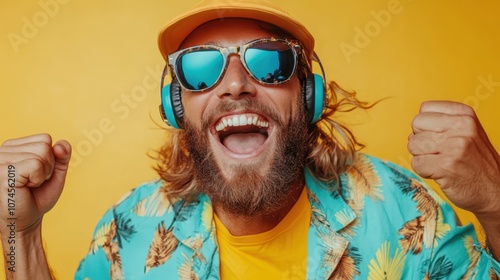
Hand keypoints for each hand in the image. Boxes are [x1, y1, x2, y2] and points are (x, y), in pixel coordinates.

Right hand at [0, 134, 70, 232]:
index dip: (50, 158)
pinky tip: (24, 187)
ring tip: (28, 185)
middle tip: (34, 181)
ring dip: (42, 174)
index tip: (38, 173)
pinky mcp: (3, 172)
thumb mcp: (55, 172)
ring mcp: (1, 160)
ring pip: (41, 154)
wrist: (26, 221)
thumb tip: (61, 145)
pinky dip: (37, 179)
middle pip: (44, 145)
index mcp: (13, 146)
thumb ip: (62, 155)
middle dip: (47, 166)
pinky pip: (36, 165)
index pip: (44, 138)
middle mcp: (3, 150)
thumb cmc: (37, 196)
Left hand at [408, 101, 499, 217]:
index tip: (441, 137)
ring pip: (413, 144)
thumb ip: (443, 123)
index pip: (424, 109)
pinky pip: (416, 163)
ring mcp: (453, 146)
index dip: (426, 125)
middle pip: (416, 125)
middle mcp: (461, 126)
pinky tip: (440, 173)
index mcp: (465, 114)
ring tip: (440, 162)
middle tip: (439, 152)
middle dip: (421, 140)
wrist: (495, 190)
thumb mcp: (467, 132)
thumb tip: (414, 126)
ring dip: (421, 156)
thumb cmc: (475, 161)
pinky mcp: (445, 166)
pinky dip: (423, 171)